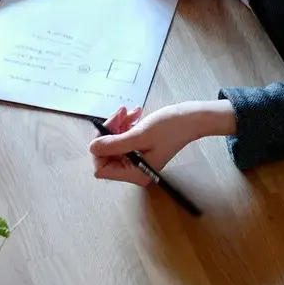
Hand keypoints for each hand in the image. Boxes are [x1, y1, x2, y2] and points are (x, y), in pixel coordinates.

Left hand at [89, 101, 232, 182]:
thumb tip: (92, 148)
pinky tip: (135, 113)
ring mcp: (137, 159)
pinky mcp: (140, 149)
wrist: (191, 119)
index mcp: (135, 173)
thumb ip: (114, 144)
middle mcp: (134, 170)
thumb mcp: (139, 135)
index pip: (101, 168)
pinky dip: (125, 125)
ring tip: (129, 111)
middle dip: (109, 132)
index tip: (105, 129)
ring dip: (117, 125)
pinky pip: (123, 138)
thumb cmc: (170, 128)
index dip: (99, 149)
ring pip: (113, 143)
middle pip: (106, 154)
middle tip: (119, 114)